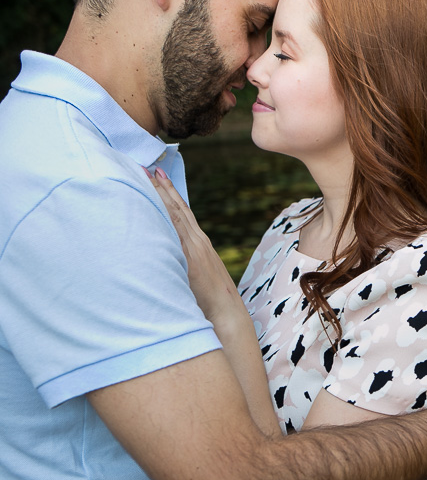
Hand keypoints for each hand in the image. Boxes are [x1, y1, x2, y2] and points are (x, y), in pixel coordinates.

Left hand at [148, 168, 240, 321]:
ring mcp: (194, 249)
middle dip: (162, 186)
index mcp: (199, 245)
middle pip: (177, 208)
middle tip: (147, 165)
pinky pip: (174, 234)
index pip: (182, 212)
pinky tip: (152, 205)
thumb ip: (183, 263)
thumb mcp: (196, 276)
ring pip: (175, 215)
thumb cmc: (211, 301)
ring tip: (147, 176)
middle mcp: (198, 242)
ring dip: (160, 195)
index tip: (157, 174)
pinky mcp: (190, 259)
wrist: (227, 314)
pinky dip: (164, 217)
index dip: (169, 192)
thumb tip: (166, 259)